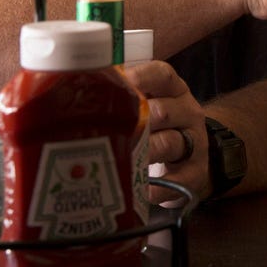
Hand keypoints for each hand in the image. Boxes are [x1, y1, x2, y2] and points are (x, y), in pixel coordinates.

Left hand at [121, 60, 210, 202]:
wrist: (191, 158)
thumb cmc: (157, 127)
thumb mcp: (148, 104)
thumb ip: (122, 96)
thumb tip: (70, 91)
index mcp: (173, 90)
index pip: (162, 75)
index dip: (141, 76)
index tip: (120, 82)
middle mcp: (187, 112)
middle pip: (162, 111)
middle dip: (136, 121)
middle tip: (109, 130)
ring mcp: (194, 142)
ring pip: (169, 143)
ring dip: (144, 152)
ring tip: (123, 160)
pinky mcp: (195, 171)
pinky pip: (178, 179)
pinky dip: (158, 187)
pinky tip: (142, 191)